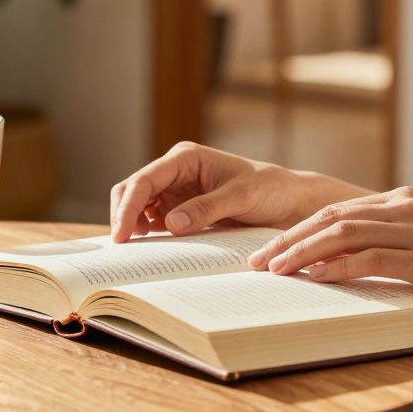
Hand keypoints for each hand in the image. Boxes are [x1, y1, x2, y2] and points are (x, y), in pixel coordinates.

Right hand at [109, 142, 330, 242]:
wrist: (289, 202)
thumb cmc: (270, 190)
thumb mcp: (241, 196)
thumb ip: (205, 208)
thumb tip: (170, 222)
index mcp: (185, 158)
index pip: (144, 180)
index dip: (128, 206)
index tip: (122, 234)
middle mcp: (175, 172)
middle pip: (132, 191)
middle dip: (123, 216)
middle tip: (124, 247)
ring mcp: (176, 192)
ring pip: (138, 207)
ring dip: (133, 226)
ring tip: (137, 252)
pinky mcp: (181, 210)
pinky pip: (154, 221)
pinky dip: (147, 235)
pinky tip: (151, 251)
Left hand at [246, 186, 412, 318]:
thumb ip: (386, 243)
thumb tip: (336, 262)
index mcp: (401, 200)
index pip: (336, 210)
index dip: (298, 230)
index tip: (269, 249)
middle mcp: (404, 207)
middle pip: (330, 217)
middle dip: (289, 240)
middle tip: (258, 261)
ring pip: (343, 234)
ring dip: (303, 253)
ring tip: (276, 271)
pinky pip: (371, 258)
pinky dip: (339, 267)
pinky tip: (315, 278)